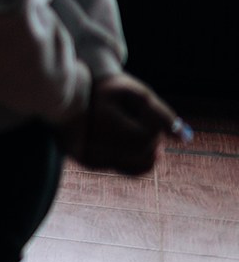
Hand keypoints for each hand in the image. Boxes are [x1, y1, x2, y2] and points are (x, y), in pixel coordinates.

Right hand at [59, 73, 178, 175]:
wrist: (76, 94)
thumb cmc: (112, 91)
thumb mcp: (137, 95)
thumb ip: (162, 114)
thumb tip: (185, 139)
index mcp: (101, 121)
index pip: (146, 136)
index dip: (153, 124)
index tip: (142, 109)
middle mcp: (91, 142)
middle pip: (144, 151)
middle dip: (151, 137)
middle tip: (138, 118)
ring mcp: (89, 154)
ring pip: (138, 164)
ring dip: (147, 149)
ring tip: (136, 129)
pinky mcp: (89, 162)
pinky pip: (126, 169)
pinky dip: (138, 160)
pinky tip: (137, 146)